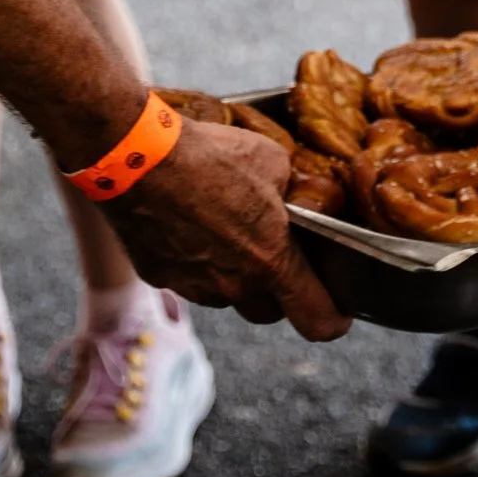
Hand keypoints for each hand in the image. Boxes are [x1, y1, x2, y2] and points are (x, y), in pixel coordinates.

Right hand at [102, 119, 350, 339]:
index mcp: (271, 260)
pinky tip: (188, 225)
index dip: (332, 321)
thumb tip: (286, 194)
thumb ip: (287, 189)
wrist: (139, 158)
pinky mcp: (159, 277)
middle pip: (267, 311)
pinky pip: (188, 278)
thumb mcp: (272, 160)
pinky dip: (194, 261)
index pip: (315, 318)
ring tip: (224, 230)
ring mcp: (193, 286)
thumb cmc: (210, 155)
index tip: (338, 317)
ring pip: (225, 294)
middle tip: (276, 259)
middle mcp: (234, 285)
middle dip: (277, 294)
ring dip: (232, 275)